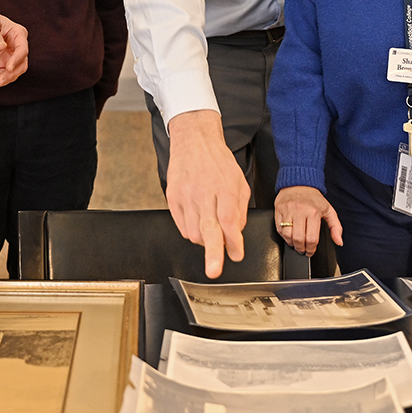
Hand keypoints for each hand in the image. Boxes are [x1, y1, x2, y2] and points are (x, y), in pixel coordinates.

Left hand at [0, 2, 28, 90]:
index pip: (22, 49)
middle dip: (11, 74)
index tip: (8, 68)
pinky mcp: (2, 62)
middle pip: (21, 64)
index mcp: (18, 33)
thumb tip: (1, 47)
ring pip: (14, 72)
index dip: (17, 59)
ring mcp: (11, 55)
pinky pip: (3, 74)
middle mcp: (17, 46)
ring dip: (4, 80)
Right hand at [165, 110, 250, 277]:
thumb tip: (236, 235)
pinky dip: (192, 232)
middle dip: (212, 253)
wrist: (193, 141)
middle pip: (208, 228)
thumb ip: (239, 210)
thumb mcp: (239, 182)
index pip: (228, 219)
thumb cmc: (218, 162)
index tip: (237, 254)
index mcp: (223, 187)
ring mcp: (185, 196)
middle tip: (214, 270)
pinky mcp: (172, 198)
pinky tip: (199, 221)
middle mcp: (202, 192)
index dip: (233, 240)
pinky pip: (182, 227)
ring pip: (193, 232)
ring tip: (211, 229)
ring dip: (205, 240)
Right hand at [274, 186, 342, 256]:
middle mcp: (300, 211)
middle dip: (301, 248)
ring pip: (287, 235)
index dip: (311, 249)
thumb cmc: (313, 198)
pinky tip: (289, 235)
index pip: (311, 238)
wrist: (298, 183)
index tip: (310, 251)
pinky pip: (279, 229)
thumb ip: (336, 227)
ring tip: (296, 243)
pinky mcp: (279, 210)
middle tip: (303, 249)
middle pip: (299, 239)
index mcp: (313, 212)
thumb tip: (339, 241)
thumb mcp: (329, 210)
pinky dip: (284, 236)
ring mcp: (288, 210)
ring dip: (291, 243)